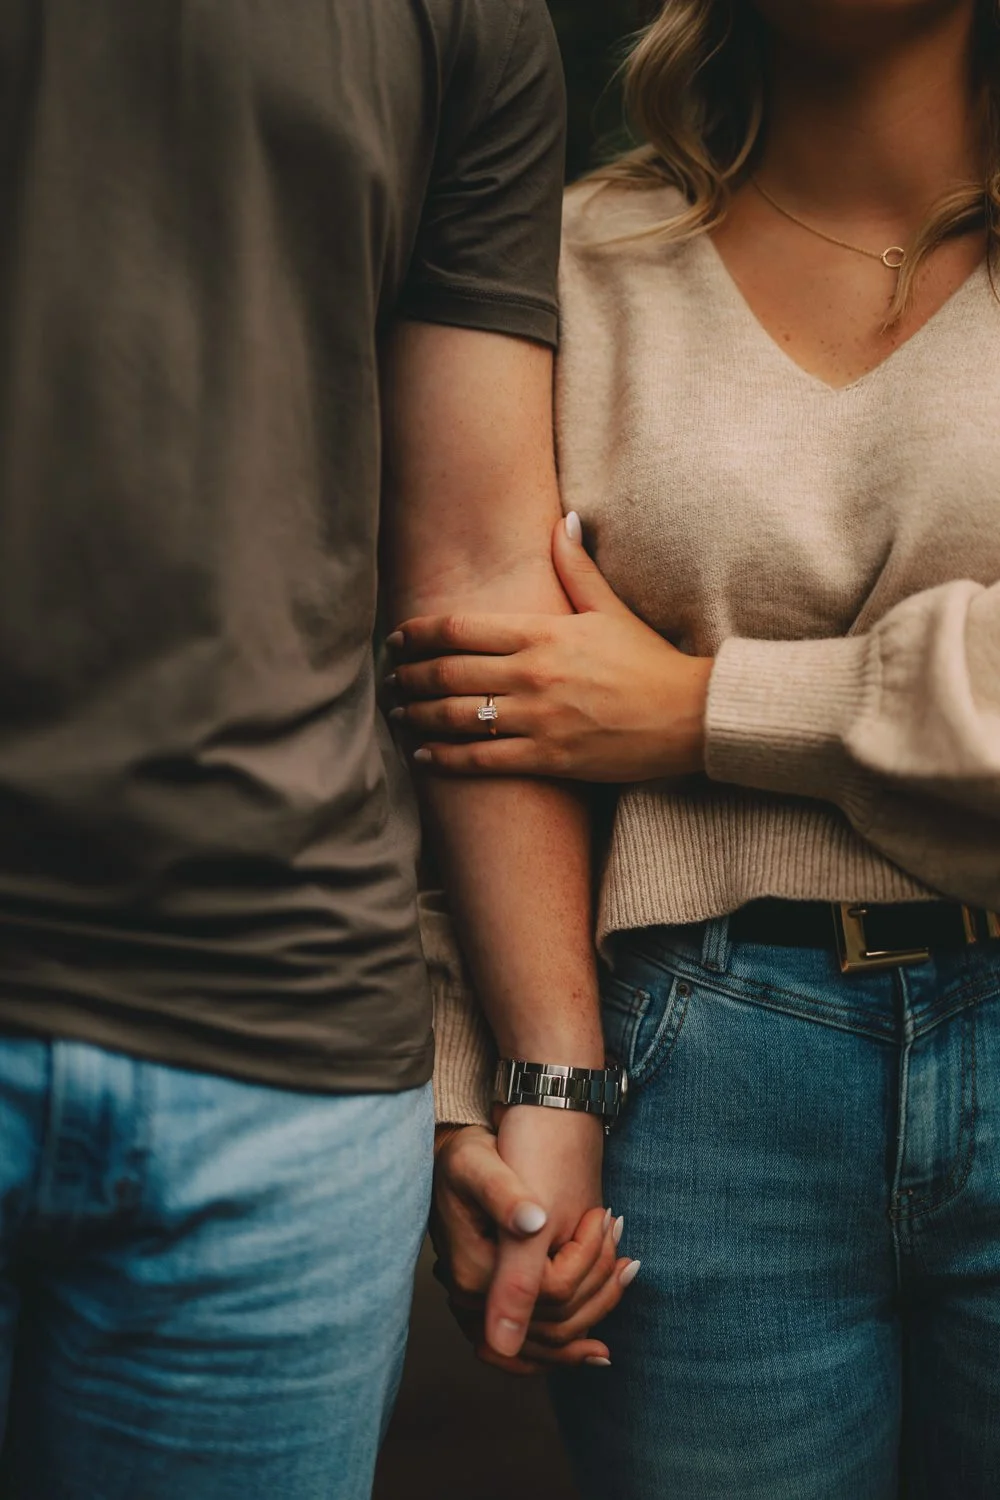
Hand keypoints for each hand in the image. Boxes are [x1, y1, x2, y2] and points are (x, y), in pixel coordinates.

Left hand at [388, 512, 712, 781]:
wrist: (689, 715)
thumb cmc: (649, 662)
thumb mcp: (610, 609)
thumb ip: (575, 568)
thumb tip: (561, 521)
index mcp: (542, 634)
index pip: (460, 629)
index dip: (419, 634)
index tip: (398, 638)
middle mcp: (532, 675)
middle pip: (448, 672)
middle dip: (410, 676)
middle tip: (390, 678)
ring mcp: (538, 719)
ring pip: (457, 717)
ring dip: (418, 715)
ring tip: (399, 713)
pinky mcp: (549, 758)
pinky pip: (482, 760)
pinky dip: (446, 757)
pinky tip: (424, 754)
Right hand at [432, 1120, 634, 1374]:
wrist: (454, 1161)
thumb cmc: (467, 1158)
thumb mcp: (481, 1166)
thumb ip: (505, 1200)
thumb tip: (534, 1224)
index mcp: (474, 1273)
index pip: (553, 1292)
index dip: (587, 1261)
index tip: (603, 1218)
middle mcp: (472, 1302)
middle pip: (556, 1324)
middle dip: (600, 1289)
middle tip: (627, 1252)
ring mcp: (480, 1311)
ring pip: (550, 1340)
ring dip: (594, 1311)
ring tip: (624, 1273)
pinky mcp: (491, 1308)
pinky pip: (534, 1345)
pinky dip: (567, 1343)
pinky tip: (595, 1332)